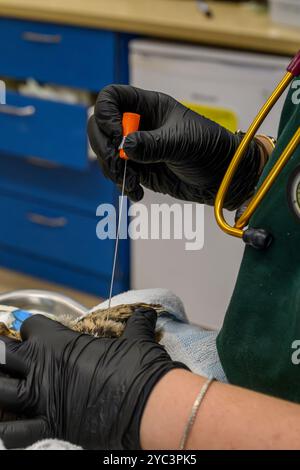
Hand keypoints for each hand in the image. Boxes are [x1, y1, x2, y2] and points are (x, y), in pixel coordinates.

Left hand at [0, 308, 187, 448]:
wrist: (150, 405)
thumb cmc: (140, 368)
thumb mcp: (137, 338)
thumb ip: (136, 323)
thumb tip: (146, 314)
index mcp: (60, 343)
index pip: (30, 326)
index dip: (32, 328)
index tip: (36, 332)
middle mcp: (44, 369)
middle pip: (3, 355)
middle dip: (3, 355)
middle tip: (9, 358)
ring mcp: (43, 400)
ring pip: (0, 392)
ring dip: (1, 388)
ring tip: (5, 388)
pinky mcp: (50, 427)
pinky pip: (14, 432)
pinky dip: (6, 429)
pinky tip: (4, 425)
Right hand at [88, 85, 261, 209]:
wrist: (220, 179)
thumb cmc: (210, 149)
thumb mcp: (182, 142)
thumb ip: (153, 144)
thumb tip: (124, 147)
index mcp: (148, 106)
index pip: (112, 98)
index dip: (106, 113)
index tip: (117, 133)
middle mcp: (138, 125)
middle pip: (100, 128)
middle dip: (104, 147)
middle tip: (118, 163)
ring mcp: (136, 148)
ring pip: (106, 154)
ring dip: (113, 170)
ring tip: (132, 183)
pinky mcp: (139, 170)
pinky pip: (118, 175)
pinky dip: (122, 185)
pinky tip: (137, 192)